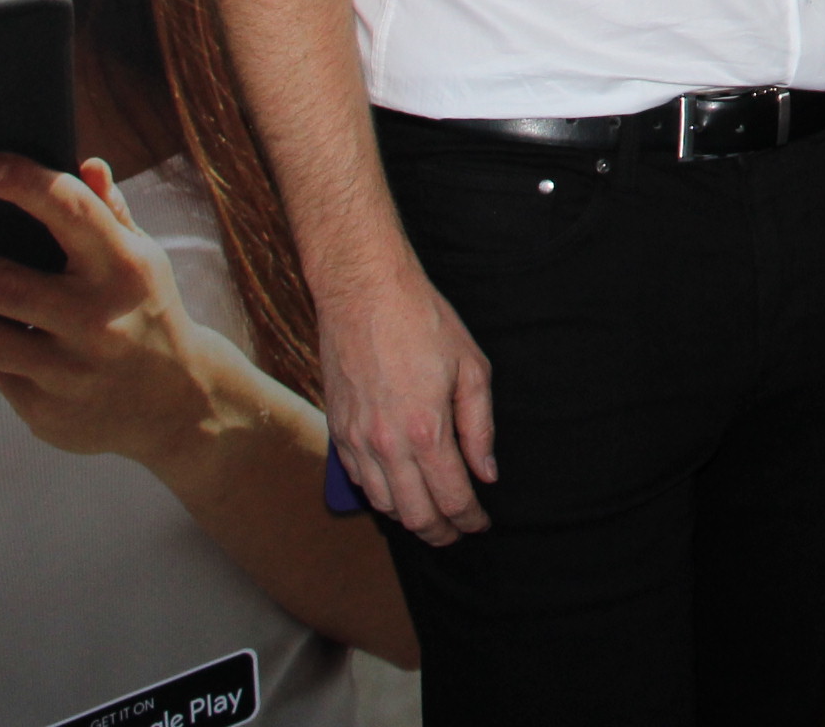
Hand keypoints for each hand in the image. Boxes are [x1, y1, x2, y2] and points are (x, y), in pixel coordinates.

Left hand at [0, 156, 256, 476]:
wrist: (177, 402)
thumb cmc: (146, 311)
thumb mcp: (142, 259)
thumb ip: (108, 213)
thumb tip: (84, 162)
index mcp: (125, 266)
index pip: (73, 213)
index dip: (29, 185)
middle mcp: (98, 317)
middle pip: (6, 285)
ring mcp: (70, 369)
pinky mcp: (46, 409)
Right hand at [311, 252, 496, 544]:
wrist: (364, 293)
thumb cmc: (422, 322)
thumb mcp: (471, 368)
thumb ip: (480, 428)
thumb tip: (486, 471)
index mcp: (426, 429)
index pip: (452, 496)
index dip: (470, 519)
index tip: (481, 523)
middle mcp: (387, 444)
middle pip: (415, 514)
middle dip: (441, 532)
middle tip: (459, 532)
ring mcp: (356, 440)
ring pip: (384, 504)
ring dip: (410, 518)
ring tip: (433, 517)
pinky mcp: (337, 430)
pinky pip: (358, 480)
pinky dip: (380, 496)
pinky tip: (398, 492)